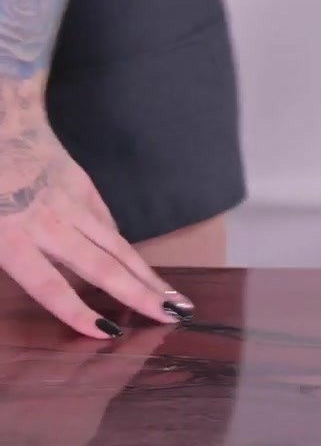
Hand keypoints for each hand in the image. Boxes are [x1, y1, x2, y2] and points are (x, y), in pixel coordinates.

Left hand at [0, 84, 192, 337]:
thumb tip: (32, 273)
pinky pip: (104, 222)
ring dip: (148, 276)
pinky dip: (122, 246)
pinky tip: (138, 266)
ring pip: (116, 246)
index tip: (108, 333)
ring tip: (176, 299)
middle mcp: (49, 222)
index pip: (49, 284)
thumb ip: (0, 250)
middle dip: (140, 295)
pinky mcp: (79, 185)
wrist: (0, 112)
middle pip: (102, 266)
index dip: (77, 312)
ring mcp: (70, 201)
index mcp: (11, 235)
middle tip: (173, 317)